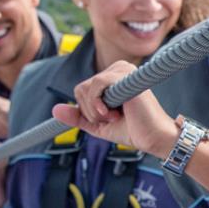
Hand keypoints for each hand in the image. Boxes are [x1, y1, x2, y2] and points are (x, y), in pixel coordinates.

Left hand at [52, 60, 179, 156]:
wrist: (153, 138)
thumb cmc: (133, 130)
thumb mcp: (98, 124)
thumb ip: (78, 117)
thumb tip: (55, 110)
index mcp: (113, 77)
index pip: (81, 90)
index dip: (88, 110)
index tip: (108, 118)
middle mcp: (118, 69)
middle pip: (80, 89)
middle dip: (90, 111)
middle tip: (113, 118)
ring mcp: (122, 70)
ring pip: (86, 88)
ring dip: (95, 111)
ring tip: (116, 115)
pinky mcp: (124, 77)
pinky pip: (96, 84)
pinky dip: (98, 104)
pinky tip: (112, 112)